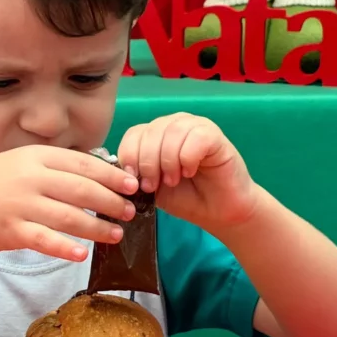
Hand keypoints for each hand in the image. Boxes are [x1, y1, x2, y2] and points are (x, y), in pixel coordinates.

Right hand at [0, 146, 139, 261]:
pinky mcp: (11, 230)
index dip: (111, 175)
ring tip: (115, 235)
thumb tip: (96, 176)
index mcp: (35, 157)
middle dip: (110, 202)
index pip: (82, 163)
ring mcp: (20, 204)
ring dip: (96, 228)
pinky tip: (82, 254)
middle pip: (81, 190)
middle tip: (129, 212)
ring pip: (68, 217)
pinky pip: (44, 240)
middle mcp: (30, 178)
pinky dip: (65, 248)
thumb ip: (54, 167)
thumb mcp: (21, 163)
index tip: (132, 184)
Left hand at [117, 114, 257, 234]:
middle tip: (153, 185)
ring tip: (172, 180)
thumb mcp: (152, 187)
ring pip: (171, 132)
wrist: (219, 212)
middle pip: (150, 132)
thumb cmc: (186, 198)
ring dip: (167, 161)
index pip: (134, 134)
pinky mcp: (214, 135)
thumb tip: (116, 170)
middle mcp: (174, 125)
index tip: (133, 181)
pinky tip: (190, 171)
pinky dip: (187, 157)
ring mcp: (195, 126)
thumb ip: (136, 174)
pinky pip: (195, 137)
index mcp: (156, 135)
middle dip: (146, 162)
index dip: (129, 156)